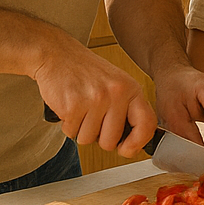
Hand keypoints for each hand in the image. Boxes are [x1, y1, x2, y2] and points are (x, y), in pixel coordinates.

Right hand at [33, 43, 157, 157]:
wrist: (57, 55)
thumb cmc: (86, 72)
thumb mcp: (116, 84)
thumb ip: (127, 109)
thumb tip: (132, 143)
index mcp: (131, 89)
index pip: (147, 124)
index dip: (137, 143)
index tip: (126, 149)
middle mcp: (116, 94)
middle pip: (110, 141)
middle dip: (99, 138)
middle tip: (93, 119)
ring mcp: (95, 100)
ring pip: (88, 140)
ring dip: (81, 130)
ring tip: (80, 108)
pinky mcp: (73, 106)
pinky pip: (71, 133)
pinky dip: (67, 125)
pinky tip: (69, 107)